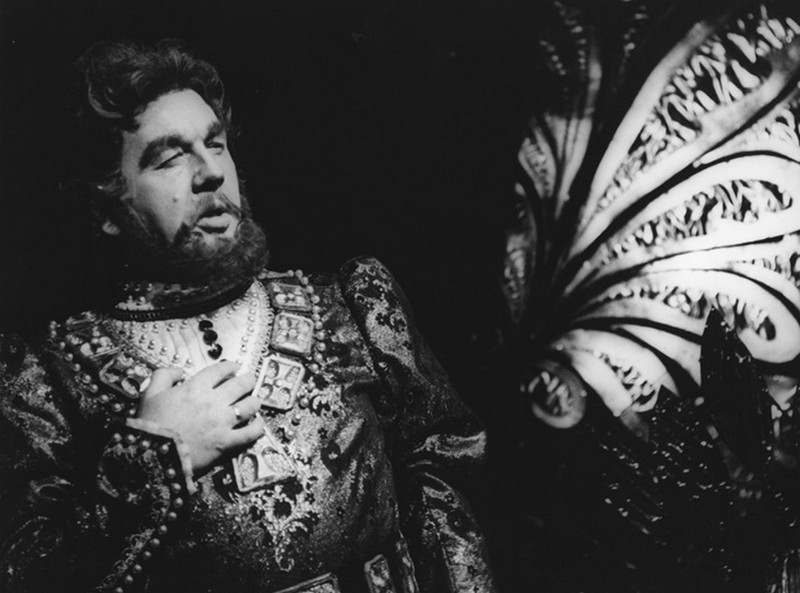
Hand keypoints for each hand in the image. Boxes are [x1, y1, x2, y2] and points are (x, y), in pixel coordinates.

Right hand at [136, 361, 264, 473]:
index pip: (221, 370)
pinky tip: (258, 423)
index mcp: (196, 387)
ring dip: (254, 401)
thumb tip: (178, 371)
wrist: (152, 456)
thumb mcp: (150, 394)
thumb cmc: (150, 427)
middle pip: (242, 384)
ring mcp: (223, 422)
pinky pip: (252, 431)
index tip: (234, 368)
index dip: (231, 367)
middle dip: (248, 380)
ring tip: (254, 402)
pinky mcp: (227, 442)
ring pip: (251, 405)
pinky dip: (258, 426)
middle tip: (249, 381)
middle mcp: (213, 401)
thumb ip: (163, 376)